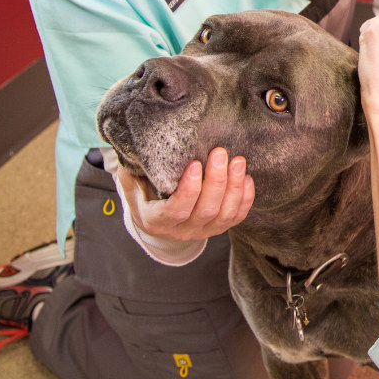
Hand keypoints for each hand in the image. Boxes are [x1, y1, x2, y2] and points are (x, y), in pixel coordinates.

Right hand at [117, 148, 253, 240]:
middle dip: (216, 181)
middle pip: (205, 211)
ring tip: (238, 161)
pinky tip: (246, 177)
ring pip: (224, 215)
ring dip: (234, 187)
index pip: (176, 210)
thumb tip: (137, 146)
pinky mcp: (218, 227)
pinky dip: (245, 198)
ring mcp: (202, 231)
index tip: (195, 164)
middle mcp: (181, 231)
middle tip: (220, 153)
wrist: (156, 213)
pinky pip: (237, 217)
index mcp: (156, 221)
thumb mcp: (132, 182)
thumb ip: (134, 168)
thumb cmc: (143, 191)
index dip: (188, 190)